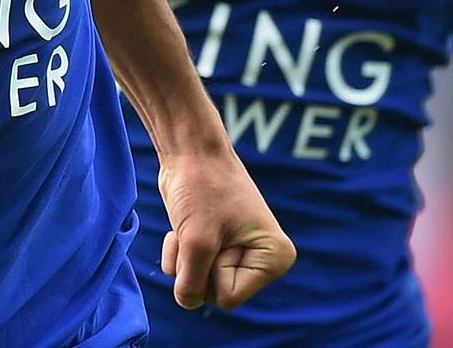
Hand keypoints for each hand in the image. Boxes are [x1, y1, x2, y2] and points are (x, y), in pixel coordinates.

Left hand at [157, 149, 294, 310]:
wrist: (190, 151)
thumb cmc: (202, 187)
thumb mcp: (197, 241)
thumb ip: (191, 283)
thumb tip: (186, 301)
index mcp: (275, 259)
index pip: (228, 297)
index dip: (210, 268)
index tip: (217, 233)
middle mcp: (262, 262)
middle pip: (213, 294)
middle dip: (196, 264)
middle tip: (204, 226)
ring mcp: (238, 256)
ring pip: (197, 284)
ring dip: (183, 256)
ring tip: (194, 223)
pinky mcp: (215, 249)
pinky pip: (187, 271)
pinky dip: (177, 251)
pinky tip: (184, 225)